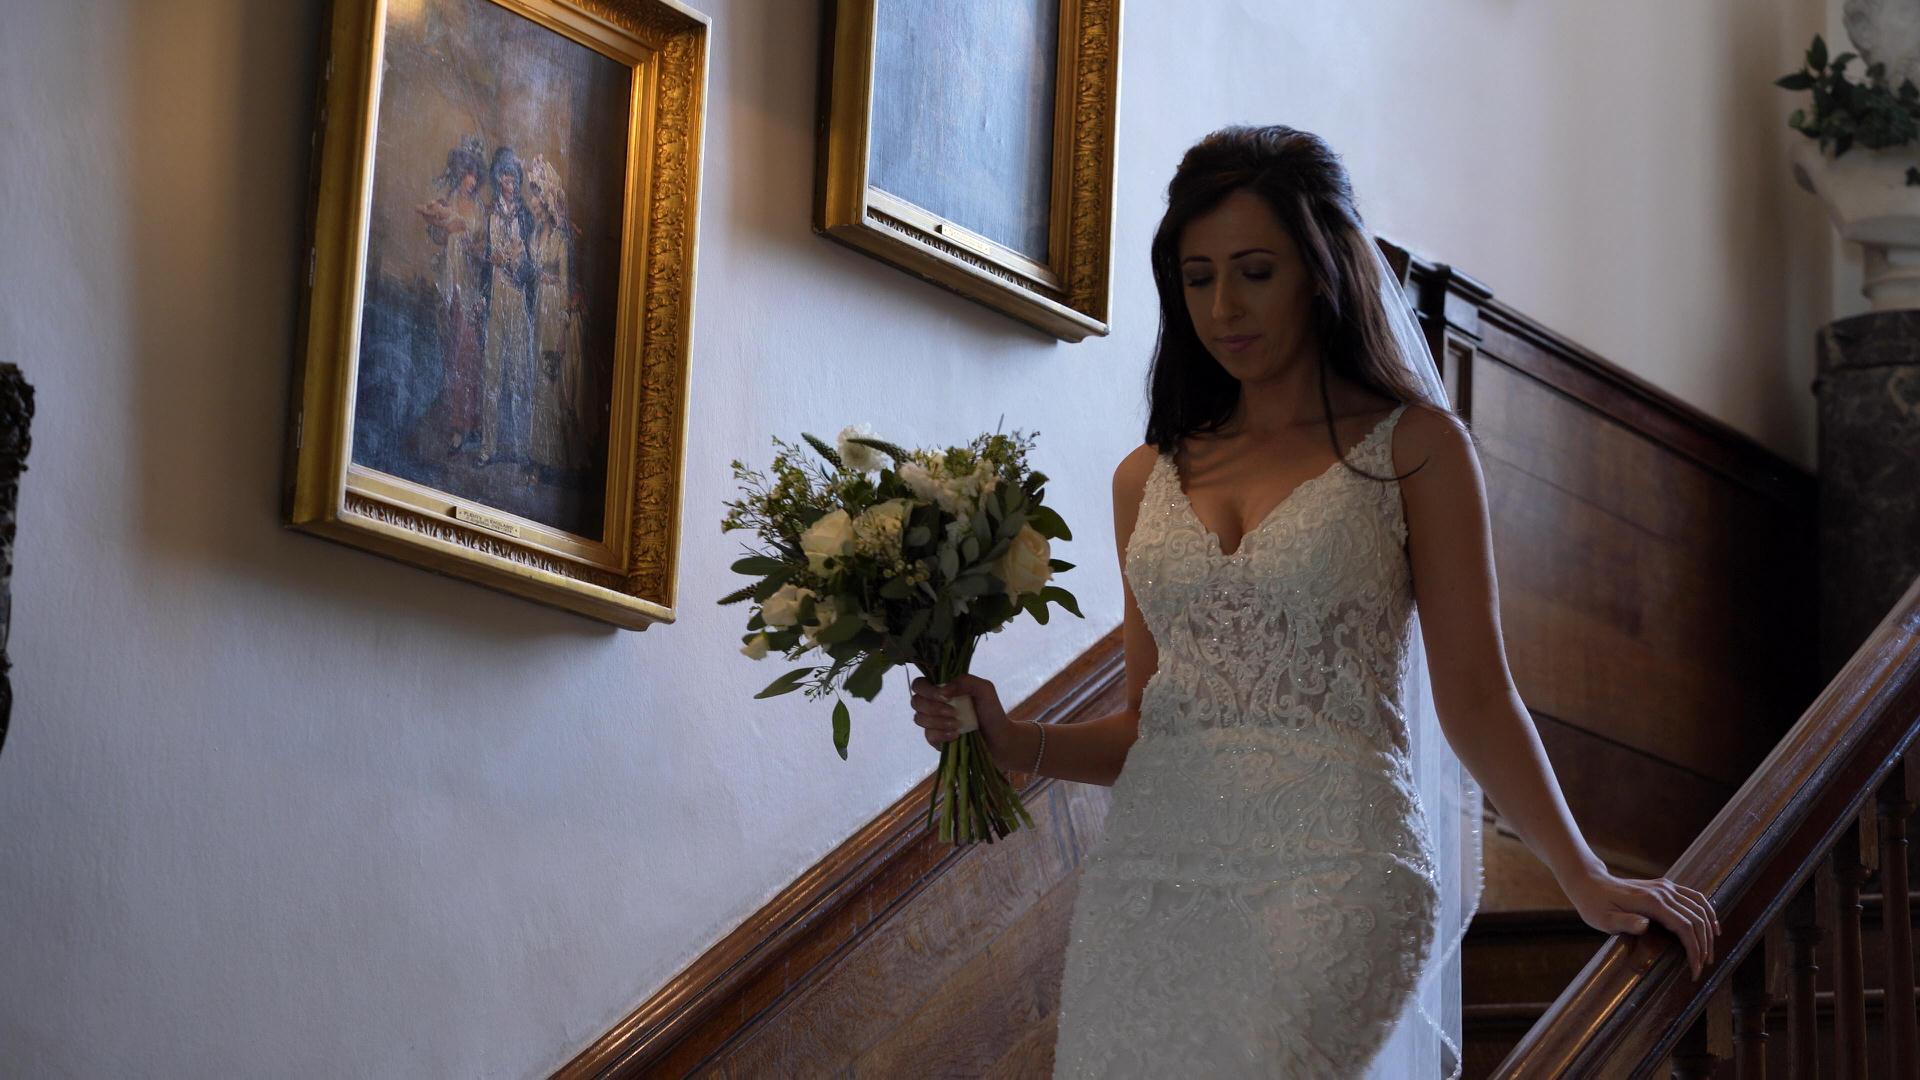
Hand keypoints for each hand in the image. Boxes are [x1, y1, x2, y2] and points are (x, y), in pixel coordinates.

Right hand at [910, 674, 1017, 764]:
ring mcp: (933, 723)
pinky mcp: (936, 740)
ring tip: (957, 724)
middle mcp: (934, 704)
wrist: (999, 738)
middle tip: (953, 712)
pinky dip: (942, 734)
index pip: (919, 684)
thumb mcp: (984, 689)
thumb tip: (942, 691)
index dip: (927, 689)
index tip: (945, 696)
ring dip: (938, 721)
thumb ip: (965, 681)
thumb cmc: (991, 711)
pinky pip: (928, 735)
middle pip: (915, 701)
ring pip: (919, 719)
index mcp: (942, 689)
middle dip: (933, 707)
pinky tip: (956, 735)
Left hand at [1563, 869, 1720, 979]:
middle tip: (1701, 967)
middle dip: (1703, 945)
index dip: (1693, 949)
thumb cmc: (1595, 905)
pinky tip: (1711, 926)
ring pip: (1699, 907)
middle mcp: (1663, 892)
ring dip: (1708, 930)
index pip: (1684, 927)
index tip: (1694, 970)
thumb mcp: (1604, 919)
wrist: (1590, 883)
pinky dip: (1707, 912)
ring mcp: (1666, 887)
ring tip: (1709, 953)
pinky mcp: (1665, 886)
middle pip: (1696, 919)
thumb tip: (1645, 926)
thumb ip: (1625, 922)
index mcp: (1651, 902)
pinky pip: (1694, 897)